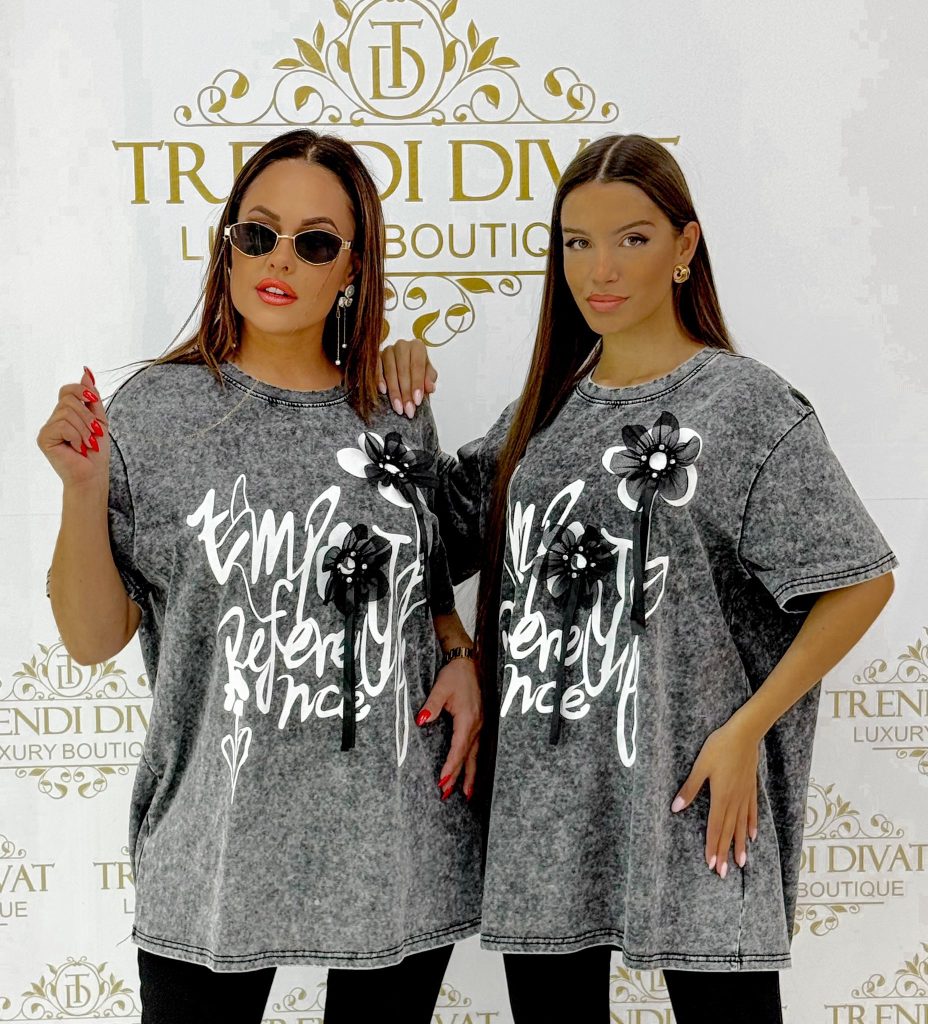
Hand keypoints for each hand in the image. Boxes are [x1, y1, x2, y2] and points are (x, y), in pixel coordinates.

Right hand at [36, 367, 108, 488]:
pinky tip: (77, 448)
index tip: (94, 400)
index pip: (67, 390)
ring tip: (87, 444)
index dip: (81, 391)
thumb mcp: (99, 420)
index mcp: (66, 414)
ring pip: (67, 412)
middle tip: (94, 435)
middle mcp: (54, 419)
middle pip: (69, 400)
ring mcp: (47, 428)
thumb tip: (86, 372)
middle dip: (88, 416)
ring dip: (84, 429)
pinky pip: (62, 425)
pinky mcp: (44, 438)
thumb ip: (92, 398)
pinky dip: (76, 436)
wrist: (94, 474)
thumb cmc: (96, 451)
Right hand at [379, 338, 437, 418]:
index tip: (417, 401)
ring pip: (390, 371)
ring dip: (394, 391)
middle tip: (408, 409)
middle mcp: (402, 346)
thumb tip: (430, 388)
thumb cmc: (416, 372)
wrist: (404, 370)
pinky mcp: (376, 357)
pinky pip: (376, 368)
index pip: (417, 366)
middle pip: (403, 370)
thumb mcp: (427, 375)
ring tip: (398, 407)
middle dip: (406, 392)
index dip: (417, 384)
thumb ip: (429, 380)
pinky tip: (383, 391)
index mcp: (417, 347)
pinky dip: (379, 380)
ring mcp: (387, 350)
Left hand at [415, 655, 481, 800]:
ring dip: (470, 775)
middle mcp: (477, 726)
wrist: (469, 663)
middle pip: (468, 757)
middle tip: (449, 794)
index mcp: (468, 719)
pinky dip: (473, 763)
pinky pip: (477, 748)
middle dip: (459, 777)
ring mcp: (480, 726)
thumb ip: (431, 705)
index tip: (442, 782)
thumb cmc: (455, 675)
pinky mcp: (479, 724)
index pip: (459, 749)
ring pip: (475, 756)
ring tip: (466, 794)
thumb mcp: (441, 688)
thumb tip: (422, 720)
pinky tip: (471, 771)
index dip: (450, 767)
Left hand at [671, 718, 759, 877]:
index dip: (712, 846)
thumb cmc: (719, 747)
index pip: (715, 827)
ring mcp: (744, 795)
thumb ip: (690, 788)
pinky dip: (751, 825)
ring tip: (740, 863)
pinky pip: (751, 811)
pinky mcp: (751, 788)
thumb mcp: (700, 766)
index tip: (711, 864)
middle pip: (728, 831)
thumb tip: (676, 808)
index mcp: (720, 796)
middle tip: (722, 873)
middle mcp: (734, 800)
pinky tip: (752, 836)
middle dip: (724, 853)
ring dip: (739, 845)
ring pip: (741, 825)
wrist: (744, 734)